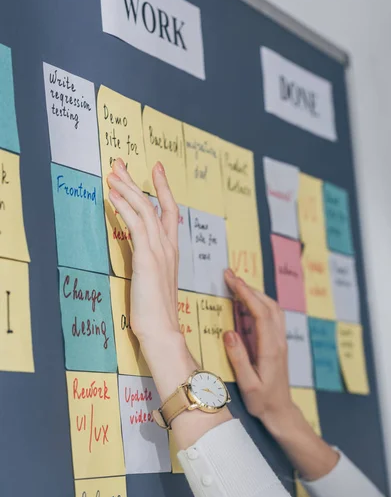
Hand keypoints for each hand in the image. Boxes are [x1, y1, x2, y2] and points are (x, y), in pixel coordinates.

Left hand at [107, 159, 193, 397]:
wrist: (162, 332)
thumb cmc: (156, 314)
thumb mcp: (153, 284)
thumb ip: (149, 267)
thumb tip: (140, 258)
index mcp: (171, 253)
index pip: (170, 214)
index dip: (163, 190)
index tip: (156, 171)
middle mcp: (168, 247)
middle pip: (157, 205)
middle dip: (139, 182)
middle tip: (121, 164)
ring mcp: (160, 251)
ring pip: (146, 209)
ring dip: (128, 188)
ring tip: (113, 173)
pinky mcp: (147, 258)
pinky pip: (135, 224)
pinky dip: (124, 206)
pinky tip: (112, 195)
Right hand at [223, 269, 295, 433]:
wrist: (281, 412)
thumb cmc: (262, 401)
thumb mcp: (248, 383)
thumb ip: (238, 358)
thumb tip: (229, 332)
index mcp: (270, 348)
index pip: (260, 312)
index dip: (246, 293)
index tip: (231, 279)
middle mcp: (278, 341)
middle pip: (268, 304)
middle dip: (249, 287)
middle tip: (229, 275)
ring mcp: (280, 341)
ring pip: (272, 308)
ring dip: (256, 293)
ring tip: (236, 284)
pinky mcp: (278, 343)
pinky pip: (272, 316)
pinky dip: (260, 302)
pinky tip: (247, 302)